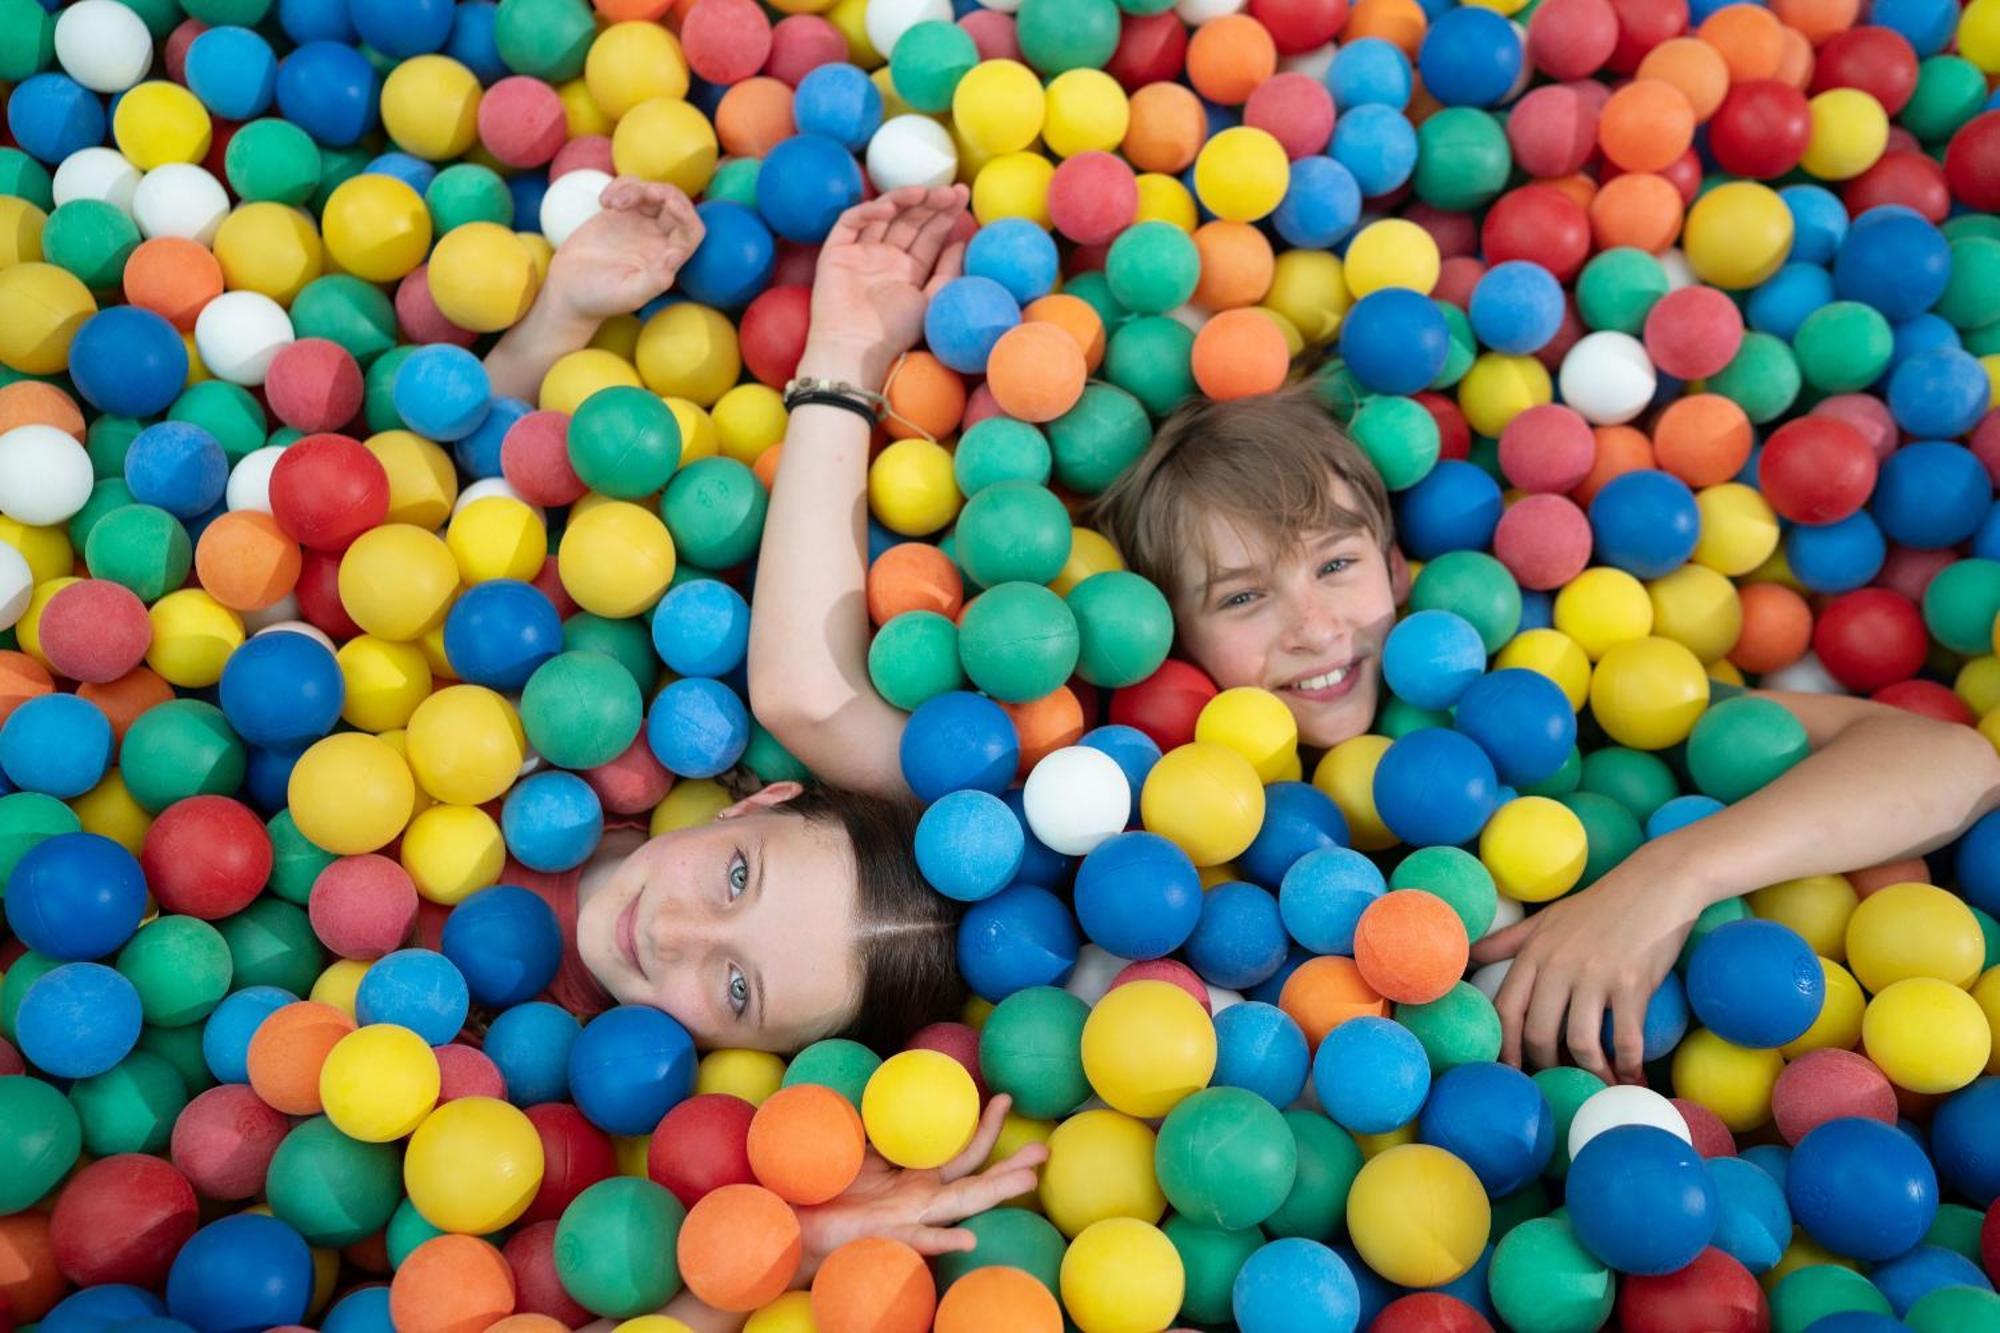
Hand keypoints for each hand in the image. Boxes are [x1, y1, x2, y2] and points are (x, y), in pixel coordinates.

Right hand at [544, 177, 705, 320]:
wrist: (568, 290)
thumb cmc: (599, 298)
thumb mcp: (628, 295)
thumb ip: (655, 280)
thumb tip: (677, 255)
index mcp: (667, 258)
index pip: (691, 230)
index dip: (687, 215)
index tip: (669, 204)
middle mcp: (658, 239)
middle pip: (675, 204)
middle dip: (662, 192)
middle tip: (639, 194)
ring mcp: (639, 224)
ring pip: (652, 193)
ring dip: (636, 188)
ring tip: (610, 205)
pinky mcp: (619, 214)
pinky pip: (630, 188)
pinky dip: (621, 186)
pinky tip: (603, 202)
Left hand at [794, 1095, 1046, 1272]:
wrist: (796, 1218)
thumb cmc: (826, 1184)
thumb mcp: (854, 1142)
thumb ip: (875, 1119)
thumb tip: (885, 1082)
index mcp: (916, 1177)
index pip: (962, 1151)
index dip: (984, 1126)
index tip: (1005, 1098)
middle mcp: (921, 1199)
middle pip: (976, 1179)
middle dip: (1011, 1165)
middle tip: (1044, 1149)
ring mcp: (909, 1218)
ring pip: (961, 1205)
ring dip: (995, 1193)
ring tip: (1028, 1183)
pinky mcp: (888, 1235)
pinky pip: (920, 1240)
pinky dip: (944, 1240)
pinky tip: (969, 1238)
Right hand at [804, 184, 969, 390]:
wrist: (855, 349)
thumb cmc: (893, 333)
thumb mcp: (931, 301)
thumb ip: (947, 272)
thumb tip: (961, 242)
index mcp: (907, 269)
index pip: (927, 234)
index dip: (944, 214)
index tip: (961, 196)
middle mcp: (884, 257)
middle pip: (908, 220)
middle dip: (930, 202)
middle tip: (950, 190)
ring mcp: (860, 252)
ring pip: (882, 215)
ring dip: (903, 200)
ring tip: (926, 192)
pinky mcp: (836, 251)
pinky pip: (850, 222)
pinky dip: (868, 212)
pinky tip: (890, 208)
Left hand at [1471, 858, 1711, 1085]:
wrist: (1658, 883)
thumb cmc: (1599, 904)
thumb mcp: (1546, 919)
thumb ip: (1506, 941)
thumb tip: (1466, 954)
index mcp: (1534, 953)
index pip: (1506, 1009)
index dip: (1504, 1046)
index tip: (1512, 1069)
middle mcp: (1559, 965)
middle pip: (1538, 1033)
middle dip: (1547, 1065)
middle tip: (1560, 1080)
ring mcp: (1596, 975)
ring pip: (1579, 1043)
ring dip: (1590, 1072)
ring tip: (1599, 1083)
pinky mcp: (1633, 984)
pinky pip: (1626, 1039)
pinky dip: (1629, 1065)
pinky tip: (1632, 1077)